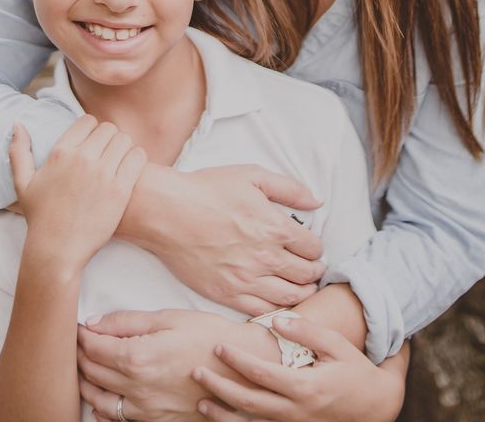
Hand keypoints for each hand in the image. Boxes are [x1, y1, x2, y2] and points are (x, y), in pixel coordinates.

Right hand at [10, 117, 145, 272]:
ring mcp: (103, 174)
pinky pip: (137, 157)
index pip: (88, 120)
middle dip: (108, 139)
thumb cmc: (40, 217)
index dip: (92, 130)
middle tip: (106, 154)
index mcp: (61, 152)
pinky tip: (129, 170)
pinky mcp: (120, 190)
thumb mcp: (23, 183)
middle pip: (109, 128)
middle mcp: (82, 159)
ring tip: (118, 162)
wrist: (57, 250)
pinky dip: (135, 159)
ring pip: (124, 140)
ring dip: (123, 148)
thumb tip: (17, 122)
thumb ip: (19, 150)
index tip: (92, 143)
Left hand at [77, 309, 256, 421]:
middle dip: (79, 355)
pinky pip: (116, 418)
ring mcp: (145, 410)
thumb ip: (126, 322)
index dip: (80, 335)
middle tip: (79, 342)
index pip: (92, 347)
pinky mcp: (154, 421)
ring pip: (97, 399)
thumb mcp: (168, 318)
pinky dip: (102, 406)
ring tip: (86, 365)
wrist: (240, 369)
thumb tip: (93, 323)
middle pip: (91, 372)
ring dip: (86, 381)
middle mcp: (137, 388)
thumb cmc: (207, 337)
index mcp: (138, 357)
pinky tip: (103, 395)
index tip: (77, 327)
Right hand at [127, 165, 324, 314]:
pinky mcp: (227, 295)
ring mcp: (246, 280)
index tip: (312, 248)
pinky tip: (276, 300)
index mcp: (275, 227)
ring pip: (290, 297)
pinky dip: (277, 309)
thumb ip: (289, 188)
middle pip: (306, 275)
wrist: (168, 212)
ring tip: (301, 287)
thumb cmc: (208, 190)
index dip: (316, 248)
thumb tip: (317, 201)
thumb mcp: (252, 176)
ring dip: (302, 293)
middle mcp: (265, 257)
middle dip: (314, 272)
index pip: (313, 248)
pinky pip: (262, 310)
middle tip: (312, 269)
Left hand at [192, 316, 406, 421]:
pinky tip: (222, 418)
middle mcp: (295, 411)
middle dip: (220, 387)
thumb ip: (306, 332)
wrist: (374, 405)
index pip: (262, 374)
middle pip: (249, 402)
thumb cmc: (354, 370)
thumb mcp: (335, 345)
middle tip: (196, 372)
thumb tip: (277, 321)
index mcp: (305, 386)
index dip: (238, 361)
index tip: (219, 346)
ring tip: (201, 402)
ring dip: (223, 415)